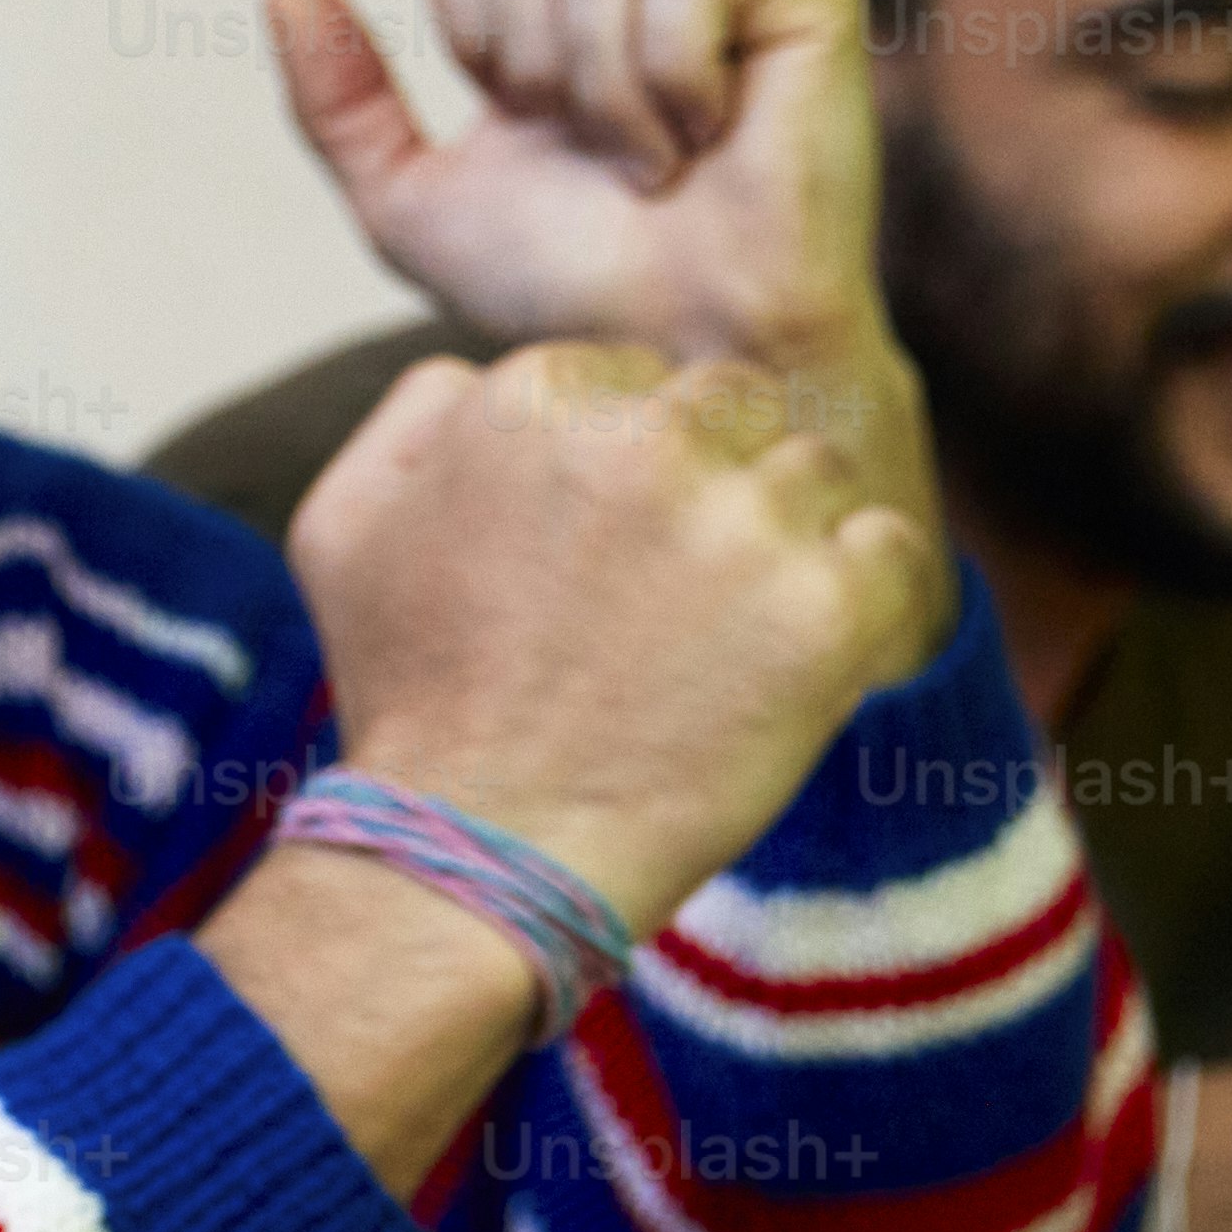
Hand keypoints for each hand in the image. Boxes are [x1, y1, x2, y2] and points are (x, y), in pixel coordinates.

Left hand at [266, 0, 933, 533]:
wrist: (679, 361)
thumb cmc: (566, 291)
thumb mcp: (412, 206)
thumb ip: (339, 105)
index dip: (475, 36)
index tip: (530, 125)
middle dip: (532, 63)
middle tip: (600, 150)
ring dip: (601, 92)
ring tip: (655, 159)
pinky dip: (670, 82)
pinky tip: (713, 136)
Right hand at [283, 333, 953, 939]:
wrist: (479, 856)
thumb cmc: (406, 702)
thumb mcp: (341, 531)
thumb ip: (412, 418)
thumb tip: (480, 375)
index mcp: (531, 398)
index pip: (638, 376)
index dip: (632, 464)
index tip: (608, 550)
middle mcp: (644, 438)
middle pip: (737, 405)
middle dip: (717, 480)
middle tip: (673, 593)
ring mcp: (743, 521)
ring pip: (817, 471)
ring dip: (786, 542)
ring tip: (721, 641)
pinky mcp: (827, 607)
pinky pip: (890, 549)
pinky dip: (859, 599)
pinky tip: (791, 658)